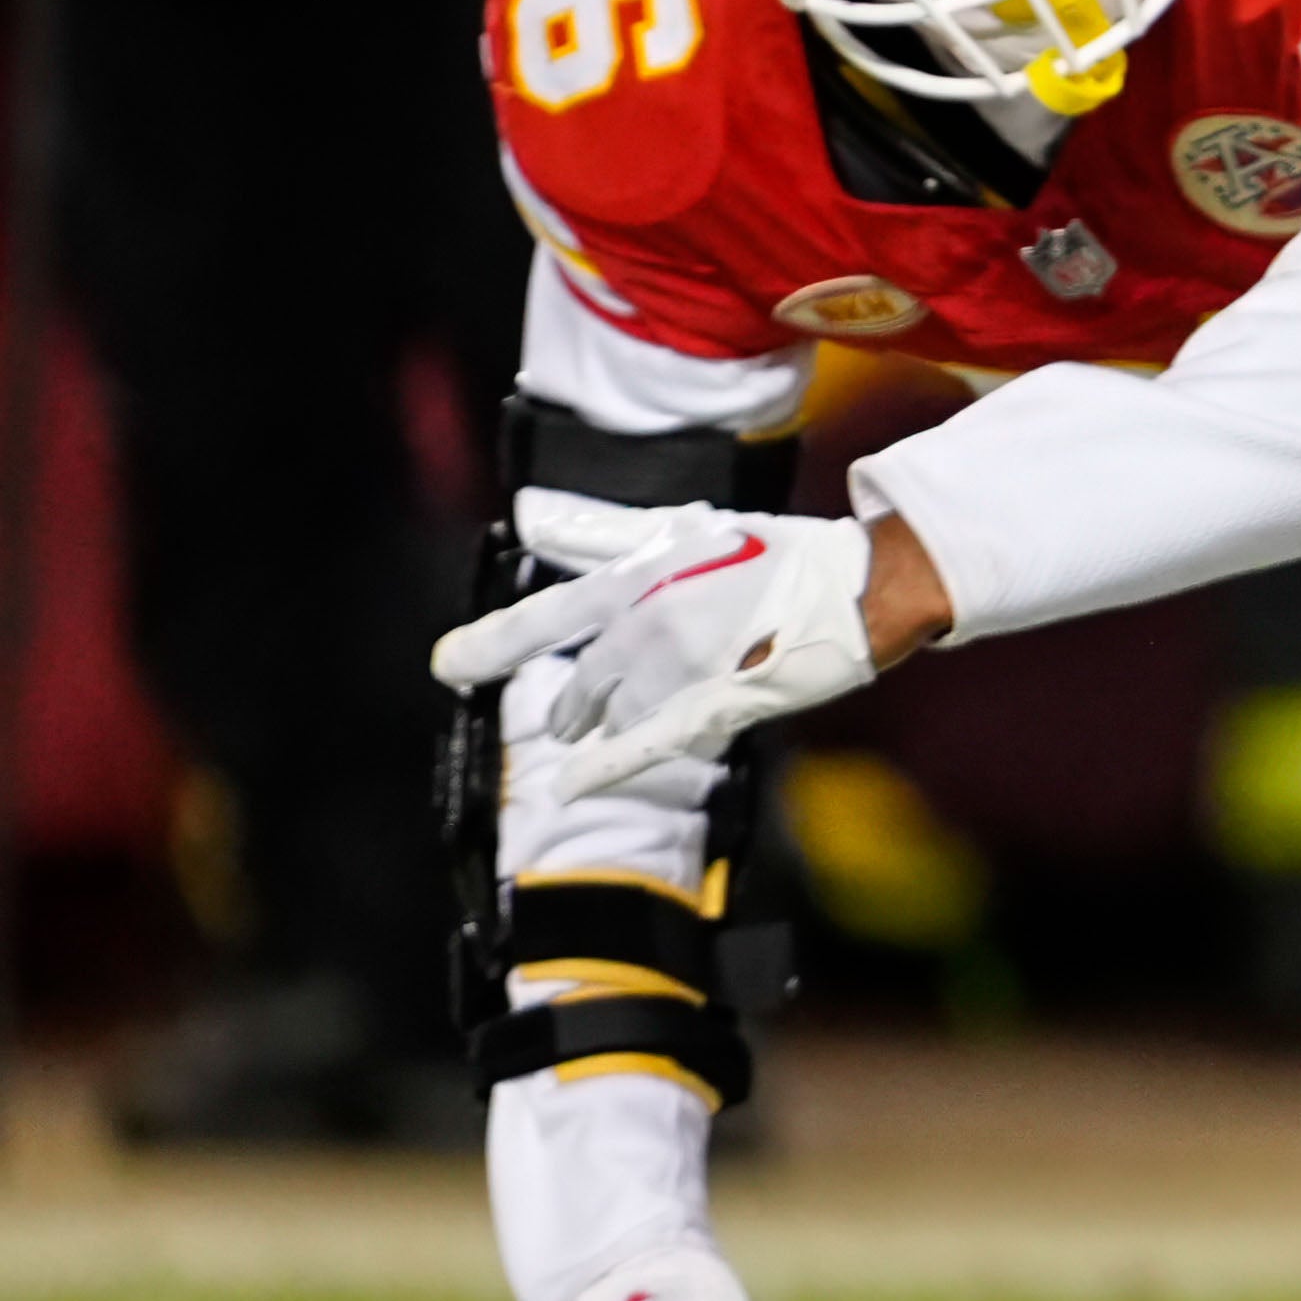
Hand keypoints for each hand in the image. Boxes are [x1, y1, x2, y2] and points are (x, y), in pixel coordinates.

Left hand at [429, 493, 886, 800]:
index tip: (445, 665)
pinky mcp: (717, 706)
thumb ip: (597, 529)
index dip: (491, 644)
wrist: (854, 586)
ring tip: (634, 716)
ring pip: (617, 715)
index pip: (544, 617)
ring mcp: (681, 671)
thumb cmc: (768, 551)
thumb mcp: (679, 528)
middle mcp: (647, 627)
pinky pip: (648, 744)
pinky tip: (568, 786)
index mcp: (634, 580)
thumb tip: (524, 513)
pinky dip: (605, 766)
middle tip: (571, 716)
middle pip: (581, 687)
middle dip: (574, 704)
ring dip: (617, 719)